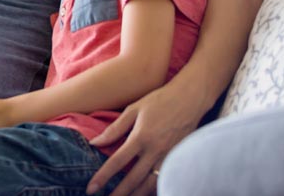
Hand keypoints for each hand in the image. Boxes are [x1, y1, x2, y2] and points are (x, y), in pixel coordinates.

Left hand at [86, 85, 203, 195]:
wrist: (192, 98)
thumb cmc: (159, 100)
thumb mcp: (133, 110)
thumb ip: (114, 129)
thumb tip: (95, 143)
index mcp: (141, 137)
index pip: (117, 162)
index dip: (103, 177)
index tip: (91, 188)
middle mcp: (156, 150)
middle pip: (134, 179)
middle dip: (119, 193)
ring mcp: (170, 156)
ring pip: (152, 184)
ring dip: (137, 195)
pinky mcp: (180, 158)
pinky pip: (166, 179)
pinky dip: (154, 189)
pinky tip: (145, 193)